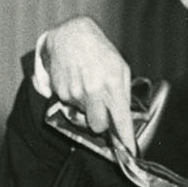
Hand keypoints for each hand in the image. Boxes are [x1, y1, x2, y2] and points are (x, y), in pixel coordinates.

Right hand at [40, 17, 135, 153]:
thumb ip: (122, 94)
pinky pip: (69, 106)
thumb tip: (123, 120)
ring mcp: (74, 92)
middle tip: (99, 108)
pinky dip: (72, 98)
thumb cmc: (99, 52)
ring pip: (81, 116)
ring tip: (86, 84)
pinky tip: (75, 82)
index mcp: (112, 83)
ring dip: (84, 106)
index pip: (120, 120)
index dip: (124, 138)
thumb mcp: (120, 67)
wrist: (72, 34)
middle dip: (99, 122)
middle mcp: (93, 90)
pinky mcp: (59, 92)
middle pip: (97, 126)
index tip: (128, 152)